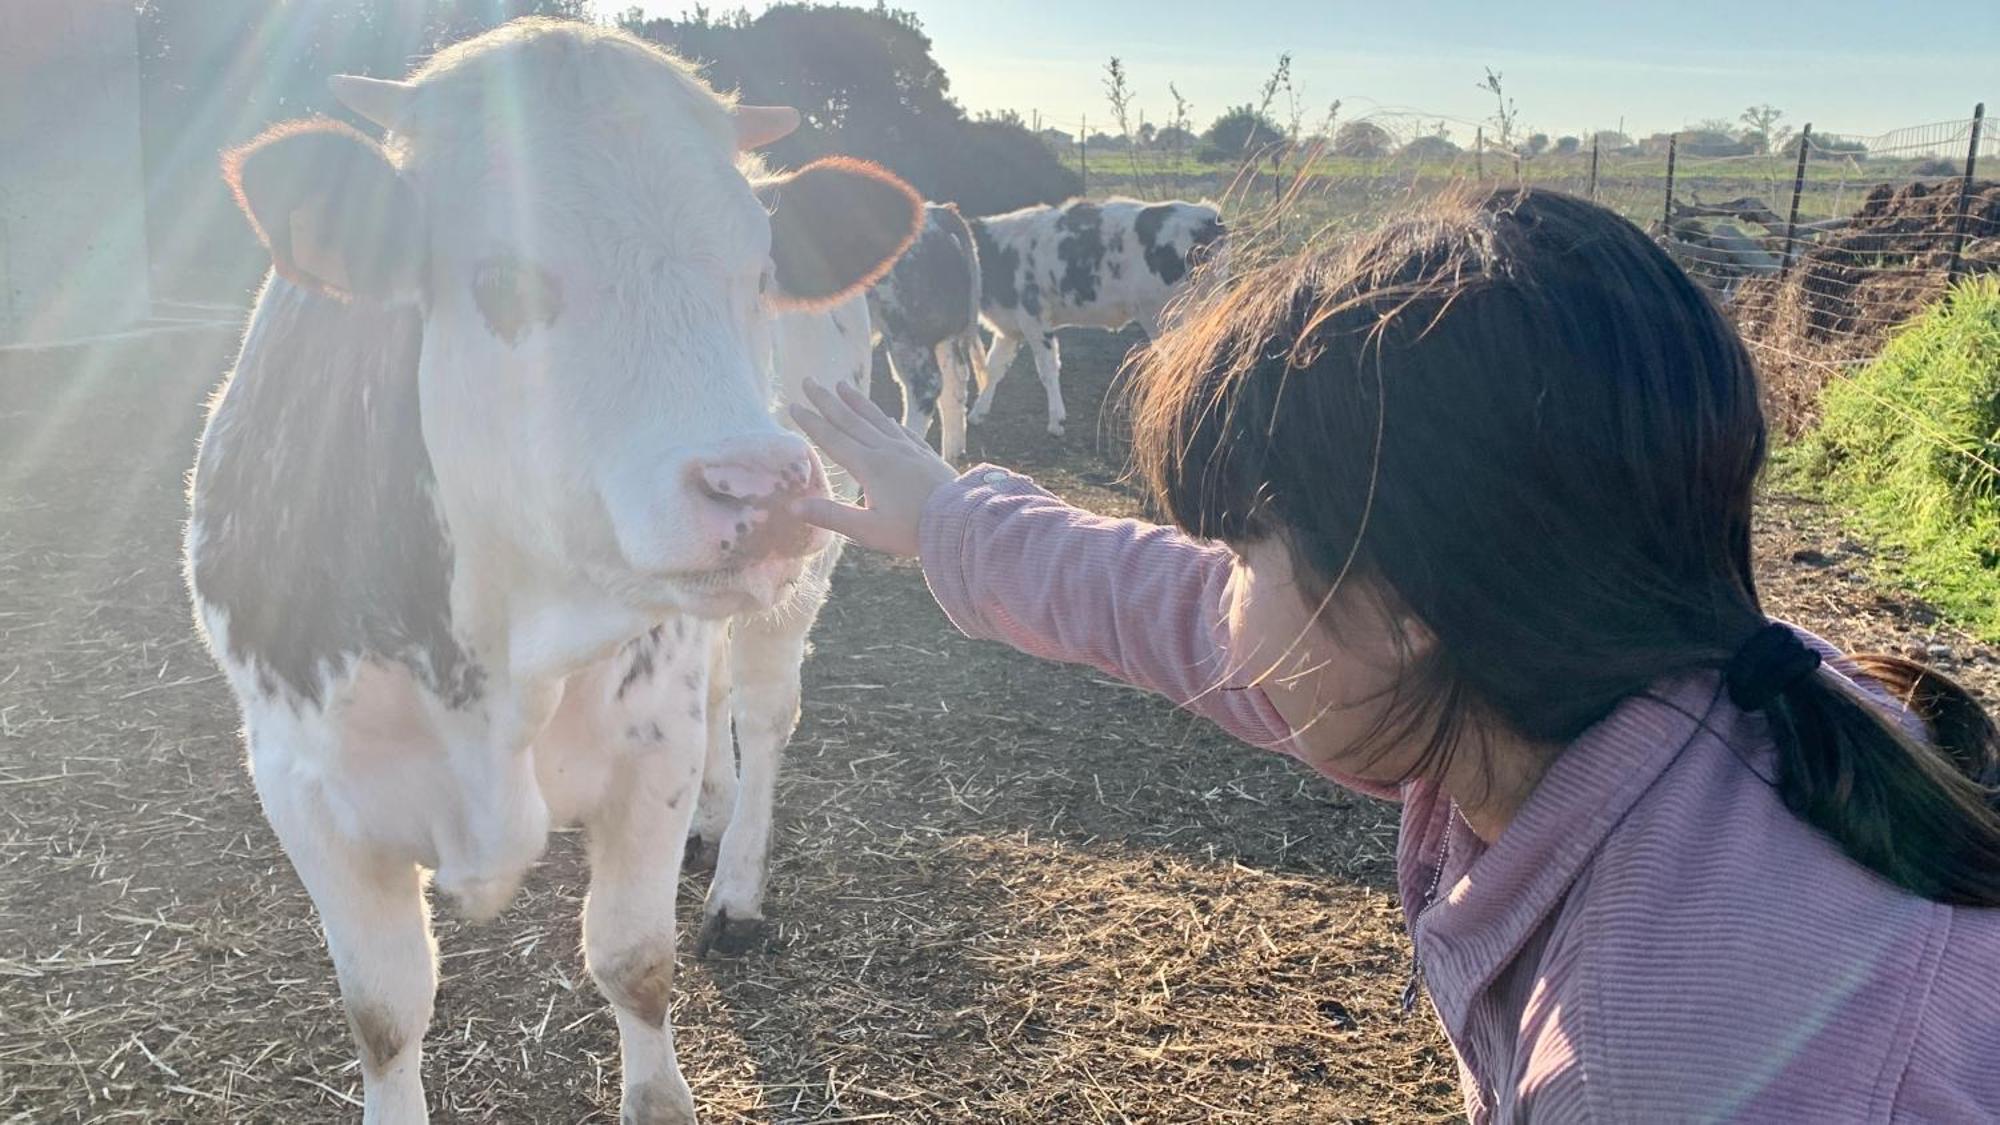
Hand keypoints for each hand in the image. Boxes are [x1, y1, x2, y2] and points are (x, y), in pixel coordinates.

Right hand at [788, 379, 958, 557]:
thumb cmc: (911, 530)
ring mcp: (907, 449)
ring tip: (842, 385)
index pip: (832, 439)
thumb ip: (831, 516)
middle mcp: (886, 450)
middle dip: (827, 400)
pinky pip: (900, 429)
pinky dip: (886, 419)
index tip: (793, 405)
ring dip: (856, 401)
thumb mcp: (867, 530)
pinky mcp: (924, 453)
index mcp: (868, 466)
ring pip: (876, 418)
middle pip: (850, 420)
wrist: (960, 521)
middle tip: (809, 381)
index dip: (811, 422)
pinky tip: (884, 416)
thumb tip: (793, 507)